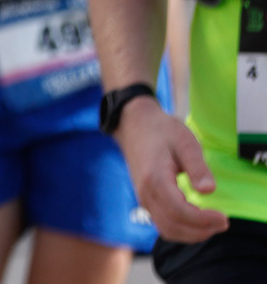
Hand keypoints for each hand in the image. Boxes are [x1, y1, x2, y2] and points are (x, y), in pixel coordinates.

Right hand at [114, 95, 229, 242]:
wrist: (134, 126)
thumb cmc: (163, 132)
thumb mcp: (185, 142)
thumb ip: (197, 167)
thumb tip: (208, 191)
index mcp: (155, 179)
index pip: (179, 211)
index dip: (204, 220)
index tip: (225, 217)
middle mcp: (145, 193)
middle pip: (173, 226)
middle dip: (201, 230)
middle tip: (223, 222)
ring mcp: (143, 199)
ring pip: (167, 229)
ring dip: (192, 233)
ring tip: (213, 224)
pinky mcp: (146, 201)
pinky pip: (163, 224)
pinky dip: (182, 230)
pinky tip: (198, 221)